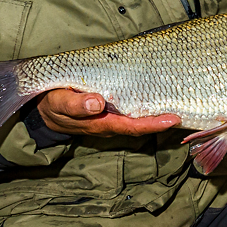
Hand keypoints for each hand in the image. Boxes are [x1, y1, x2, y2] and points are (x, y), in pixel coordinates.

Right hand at [38, 88, 180, 136]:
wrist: (42, 110)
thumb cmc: (52, 104)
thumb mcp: (59, 103)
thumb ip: (76, 105)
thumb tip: (97, 104)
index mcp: (99, 124)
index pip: (131, 127)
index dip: (152, 125)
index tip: (172, 119)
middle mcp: (109, 124)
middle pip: (139, 126)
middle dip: (161, 122)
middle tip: (183, 113)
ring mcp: (110, 120)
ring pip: (136, 121)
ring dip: (155, 116)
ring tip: (177, 105)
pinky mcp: (109, 112)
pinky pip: (130, 113)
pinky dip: (145, 109)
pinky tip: (158, 100)